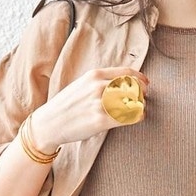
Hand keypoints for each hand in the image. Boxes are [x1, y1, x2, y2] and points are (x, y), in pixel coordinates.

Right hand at [31, 67, 150, 150]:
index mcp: (94, 75)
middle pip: (133, 86)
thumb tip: (121, 83)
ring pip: (133, 101)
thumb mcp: (82, 85)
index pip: (126, 72)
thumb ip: (99, 82)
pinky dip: (138, 116)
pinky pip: (128, 117)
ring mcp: (100, 104)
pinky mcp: (101, 121)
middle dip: (142, 92)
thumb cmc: (66, 106)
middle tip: (144, 98)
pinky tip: (137, 117)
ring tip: (139, 109)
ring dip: (140, 105)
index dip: (140, 78)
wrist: (49, 123)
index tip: (146, 84)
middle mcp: (98, 87)